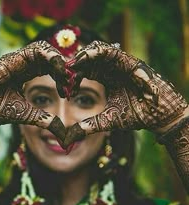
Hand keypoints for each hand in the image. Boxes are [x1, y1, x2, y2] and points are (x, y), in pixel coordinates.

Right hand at [0, 41, 67, 147]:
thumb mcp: (29, 115)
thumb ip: (47, 121)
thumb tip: (63, 134)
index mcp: (27, 74)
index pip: (51, 69)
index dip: (62, 78)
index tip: (69, 92)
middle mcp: (24, 64)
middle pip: (50, 60)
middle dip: (64, 70)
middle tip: (72, 83)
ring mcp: (19, 59)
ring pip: (45, 50)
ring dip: (59, 61)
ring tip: (68, 75)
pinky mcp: (14, 58)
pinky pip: (37, 50)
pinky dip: (51, 56)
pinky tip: (60, 68)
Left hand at [63, 40, 187, 146]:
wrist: (157, 115)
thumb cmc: (135, 116)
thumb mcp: (107, 120)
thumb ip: (89, 125)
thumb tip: (69, 136)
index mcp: (107, 78)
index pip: (86, 72)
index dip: (74, 77)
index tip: (64, 85)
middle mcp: (112, 69)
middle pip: (90, 60)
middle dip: (76, 64)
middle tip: (61, 70)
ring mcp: (121, 64)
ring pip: (99, 52)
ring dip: (84, 56)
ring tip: (70, 64)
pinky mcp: (130, 62)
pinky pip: (112, 52)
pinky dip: (97, 53)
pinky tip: (84, 58)